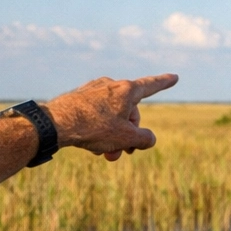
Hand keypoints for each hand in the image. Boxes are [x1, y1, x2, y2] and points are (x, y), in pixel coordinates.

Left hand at [45, 74, 176, 160]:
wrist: (55, 123)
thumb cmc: (93, 128)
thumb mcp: (126, 138)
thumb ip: (144, 139)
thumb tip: (149, 139)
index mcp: (126, 90)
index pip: (151, 86)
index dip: (164, 83)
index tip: (175, 77)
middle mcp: (111, 84)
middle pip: (129, 112)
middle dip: (129, 134)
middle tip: (123, 153)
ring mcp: (94, 90)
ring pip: (112, 115)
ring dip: (113, 136)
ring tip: (104, 154)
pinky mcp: (79, 97)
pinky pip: (96, 114)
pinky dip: (99, 129)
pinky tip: (91, 145)